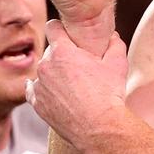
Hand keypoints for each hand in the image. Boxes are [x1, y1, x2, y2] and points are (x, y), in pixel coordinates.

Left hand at [27, 20, 128, 153]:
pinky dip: (45, 88)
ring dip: (55, 72)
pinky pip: (35, 89)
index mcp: (62, 51)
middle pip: (51, 50)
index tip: (69, 33)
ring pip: (44, 70)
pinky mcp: (36, 103)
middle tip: (80, 63)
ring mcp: (39, 85)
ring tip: (73, 83)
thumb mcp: (118, 62)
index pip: (53, 26)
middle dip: (63, 54)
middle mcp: (45, 65)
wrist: (99, 127)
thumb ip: (114, 42)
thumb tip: (112, 35)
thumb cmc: (108, 93)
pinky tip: (57, 91)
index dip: (62, 27)